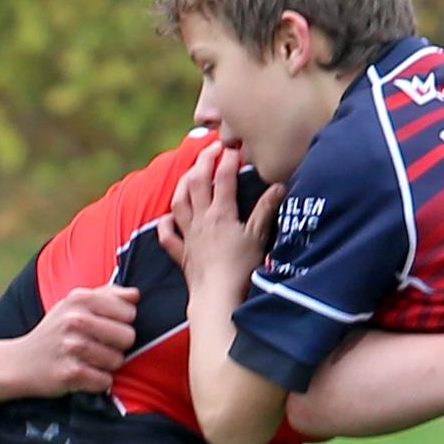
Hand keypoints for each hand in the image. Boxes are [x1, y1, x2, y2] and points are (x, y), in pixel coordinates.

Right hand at [6, 279, 142, 394]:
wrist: (19, 362)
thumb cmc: (54, 332)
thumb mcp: (74, 304)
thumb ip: (107, 295)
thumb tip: (135, 296)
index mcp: (80, 298)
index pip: (129, 312)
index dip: (122, 323)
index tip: (105, 328)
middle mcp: (75, 320)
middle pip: (128, 337)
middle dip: (117, 346)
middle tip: (98, 347)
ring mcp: (71, 347)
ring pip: (118, 361)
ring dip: (107, 366)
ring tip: (88, 361)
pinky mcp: (70, 373)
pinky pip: (105, 381)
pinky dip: (97, 383)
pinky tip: (83, 376)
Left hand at [165, 139, 277, 317]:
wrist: (218, 297)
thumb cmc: (241, 269)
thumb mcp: (258, 237)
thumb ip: (266, 210)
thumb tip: (279, 186)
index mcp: (221, 214)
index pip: (223, 178)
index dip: (228, 159)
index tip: (235, 147)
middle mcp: (201, 221)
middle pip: (197, 182)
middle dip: (202, 161)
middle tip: (211, 148)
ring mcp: (188, 236)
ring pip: (179, 202)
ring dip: (182, 184)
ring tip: (189, 173)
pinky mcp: (181, 254)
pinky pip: (167, 236)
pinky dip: (165, 224)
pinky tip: (166, 218)